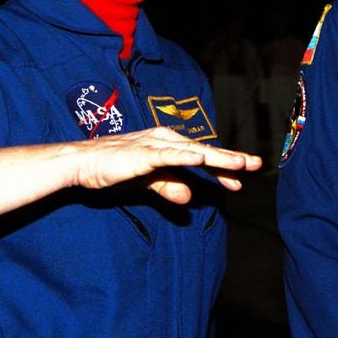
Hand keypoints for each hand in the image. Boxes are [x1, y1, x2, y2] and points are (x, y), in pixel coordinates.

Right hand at [75, 126, 261, 203]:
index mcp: (167, 145)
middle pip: (203, 152)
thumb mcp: (147, 181)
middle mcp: (165, 140)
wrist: (82, 163)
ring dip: (217, 158)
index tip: (240, 181)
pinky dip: (184, 156)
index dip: (222, 168)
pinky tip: (201, 159)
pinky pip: (167, 154)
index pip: (200, 158)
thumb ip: (168, 187)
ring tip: (239, 164)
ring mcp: (154, 144)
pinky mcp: (142, 152)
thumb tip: (189, 197)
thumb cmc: (113, 169)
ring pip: (192, 152)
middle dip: (230, 159)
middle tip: (255, 165)